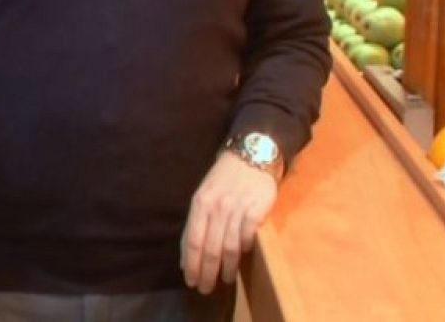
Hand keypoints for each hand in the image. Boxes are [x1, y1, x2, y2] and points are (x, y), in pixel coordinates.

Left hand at [180, 151, 278, 292]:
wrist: (251, 156)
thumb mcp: (204, 196)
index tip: (191, 281)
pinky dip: (246, 248)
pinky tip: (244, 258)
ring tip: (225, 280)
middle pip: (210, 247)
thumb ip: (196, 224)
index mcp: (200, 204)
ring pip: (230, 246)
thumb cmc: (224, 179)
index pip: (192, 240)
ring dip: (227, 267)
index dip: (191, 264)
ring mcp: (237, 208)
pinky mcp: (257, 208)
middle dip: (206, 272)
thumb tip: (187, 257)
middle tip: (205, 289)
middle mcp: (217, 207)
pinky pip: (249, 235)